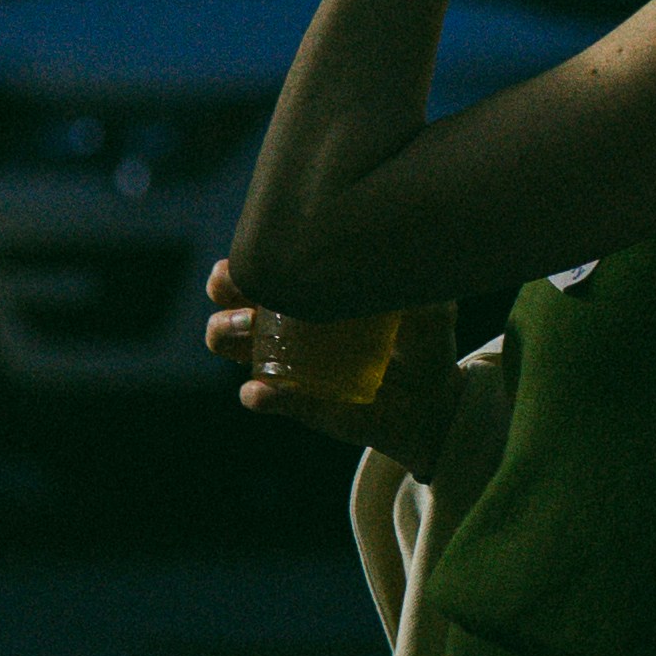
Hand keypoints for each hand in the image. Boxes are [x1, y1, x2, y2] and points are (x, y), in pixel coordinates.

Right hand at [202, 262, 464, 466]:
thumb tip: (408, 259)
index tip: (254, 250)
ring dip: (227, 334)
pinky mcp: (298, 403)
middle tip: (238, 287)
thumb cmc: (424, 342)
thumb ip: (420, 286)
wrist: (432, 405)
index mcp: (311, 290)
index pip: (267, 265)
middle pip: (232, 298)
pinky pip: (265, 398)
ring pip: (231, 344)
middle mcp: (288, 323)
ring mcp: (286, 364)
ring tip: (248, 327)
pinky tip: (260, 392)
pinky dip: (258, 395)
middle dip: (224, 288)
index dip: (248, 256)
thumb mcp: (432, 310)